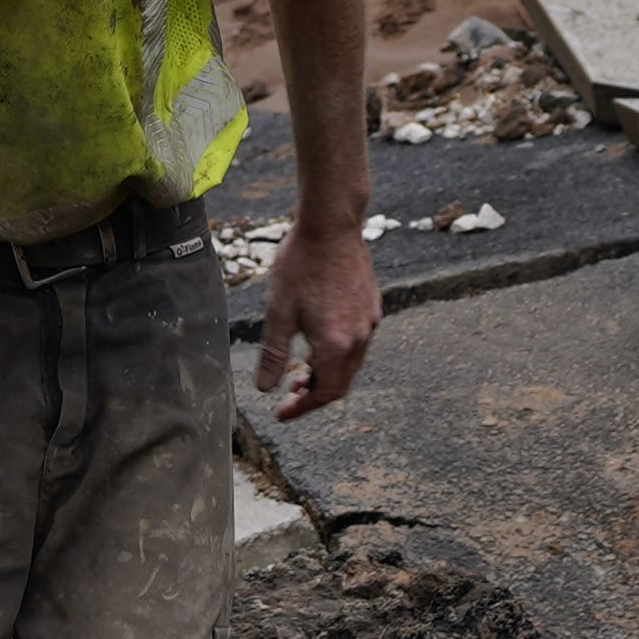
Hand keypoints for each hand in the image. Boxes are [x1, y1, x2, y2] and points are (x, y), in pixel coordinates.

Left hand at [257, 219, 381, 420]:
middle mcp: (359, 337)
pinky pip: (358, 343)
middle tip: (289, 394)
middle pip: (341, 383)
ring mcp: (370, 322)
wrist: (331, 225)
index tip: (282, 413)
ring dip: (327, 374)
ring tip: (300, 369)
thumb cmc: (301, 264)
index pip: (324, 393)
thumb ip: (273, 353)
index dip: (302, 407)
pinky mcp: (372, 306)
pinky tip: (318, 342)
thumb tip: (265, 388)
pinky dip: (338, 354)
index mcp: (335, 344)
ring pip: (351, 364)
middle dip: (314, 394)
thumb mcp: (278, 311)